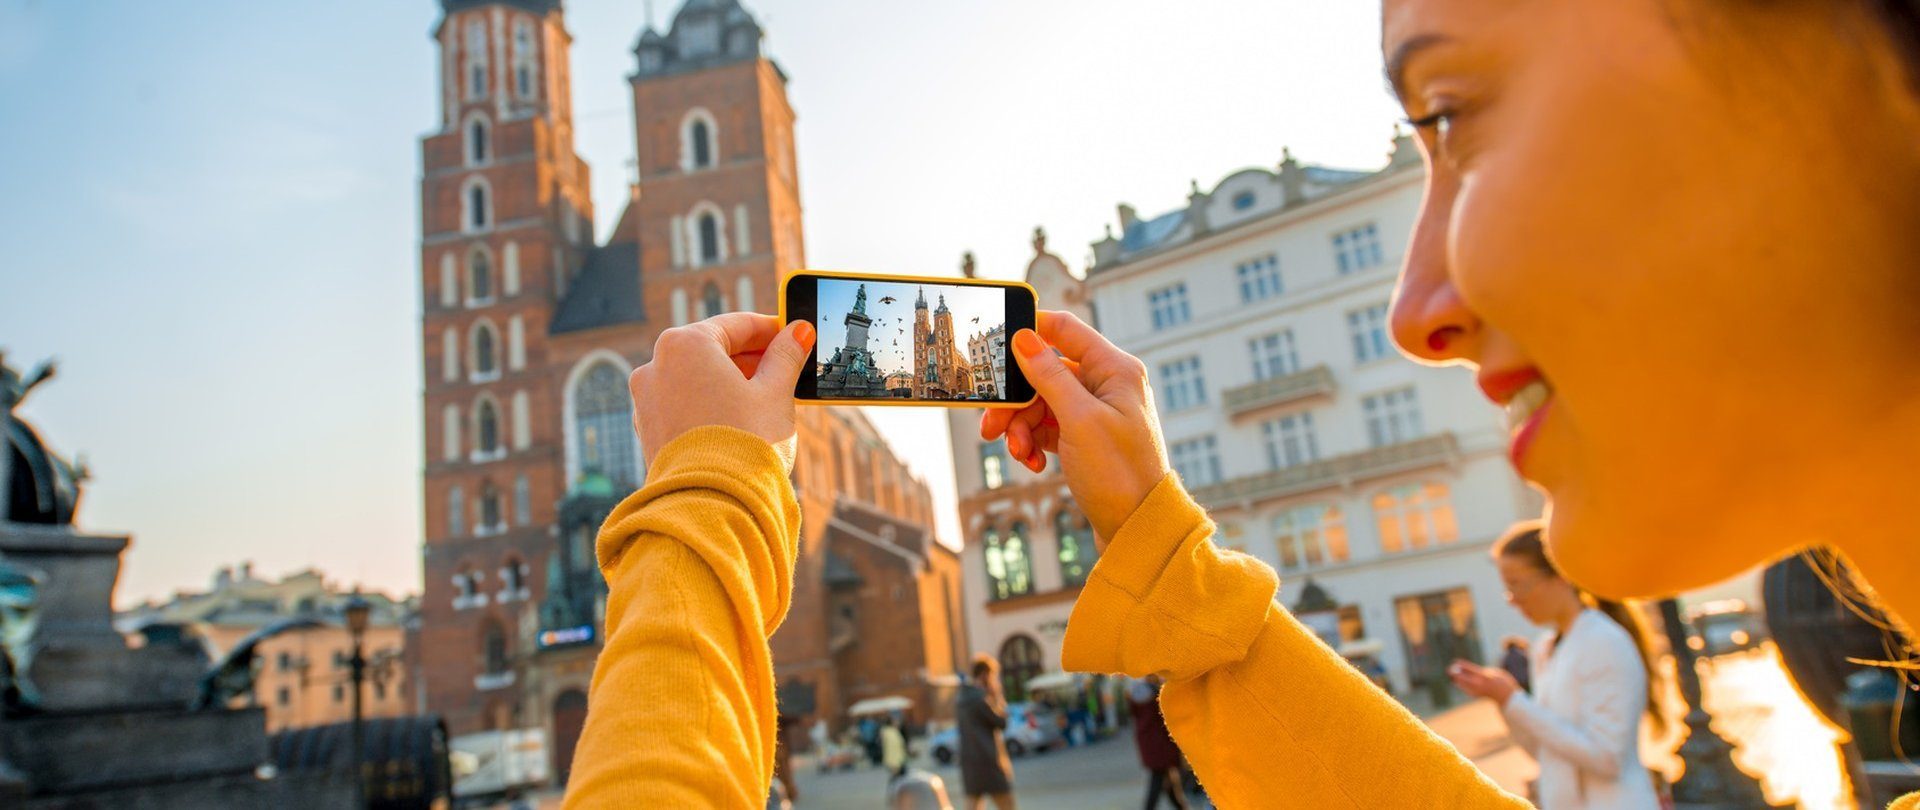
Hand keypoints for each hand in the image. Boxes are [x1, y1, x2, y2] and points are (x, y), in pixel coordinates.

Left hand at [629, 313, 816, 471]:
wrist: (712, 503)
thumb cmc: (744, 443)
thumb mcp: (775, 393)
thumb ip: (786, 356)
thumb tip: (799, 332)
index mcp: (685, 344)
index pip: (735, 325)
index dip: (770, 330)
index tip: (792, 336)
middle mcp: (656, 365)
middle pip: (713, 350)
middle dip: (750, 358)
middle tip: (785, 369)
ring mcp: (647, 398)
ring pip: (696, 378)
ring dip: (730, 382)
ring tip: (766, 398)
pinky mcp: (648, 428)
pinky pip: (684, 403)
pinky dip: (709, 403)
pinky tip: (738, 419)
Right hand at [980, 311, 1169, 547]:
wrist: (1137, 530)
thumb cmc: (1120, 475)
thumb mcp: (1079, 420)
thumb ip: (1049, 375)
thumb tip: (1024, 337)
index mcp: (1115, 370)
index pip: (1065, 329)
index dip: (1029, 331)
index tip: (994, 344)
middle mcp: (1107, 385)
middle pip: (1045, 372)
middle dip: (1016, 400)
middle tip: (991, 424)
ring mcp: (1096, 412)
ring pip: (1041, 403)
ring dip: (1021, 428)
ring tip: (1018, 452)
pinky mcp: (1085, 437)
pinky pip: (1047, 427)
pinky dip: (1034, 442)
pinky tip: (1033, 462)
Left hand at [1447, 660, 1519, 704]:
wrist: (1508, 697)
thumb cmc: (1503, 682)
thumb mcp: (1495, 673)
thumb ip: (1483, 671)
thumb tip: (1471, 671)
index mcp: (1486, 676)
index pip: (1471, 669)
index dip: (1463, 665)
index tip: (1455, 661)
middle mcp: (1481, 684)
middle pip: (1465, 678)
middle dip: (1457, 674)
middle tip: (1449, 669)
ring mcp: (1479, 691)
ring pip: (1465, 685)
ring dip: (1458, 679)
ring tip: (1452, 675)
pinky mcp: (1478, 696)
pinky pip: (1467, 690)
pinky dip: (1462, 686)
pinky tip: (1457, 682)